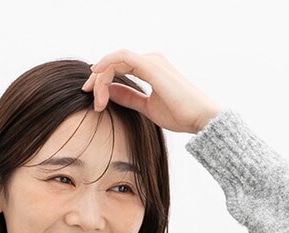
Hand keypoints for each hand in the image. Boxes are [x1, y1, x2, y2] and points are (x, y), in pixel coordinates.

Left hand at [82, 49, 220, 136]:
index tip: (95, 100)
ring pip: (115, 59)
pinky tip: (97, 78)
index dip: (103, 80)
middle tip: (88, 97)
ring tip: (97, 100)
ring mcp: (151, 60)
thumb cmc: (180, 115)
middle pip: (114, 61)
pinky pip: (122, 58)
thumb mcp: (147, 107)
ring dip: (101, 78)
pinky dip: (107, 66)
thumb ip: (129, 98)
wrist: (200, 118)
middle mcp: (150, 60)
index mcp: (150, 68)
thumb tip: (109, 92)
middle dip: (97, 79)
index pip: (119, 67)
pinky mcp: (151, 65)